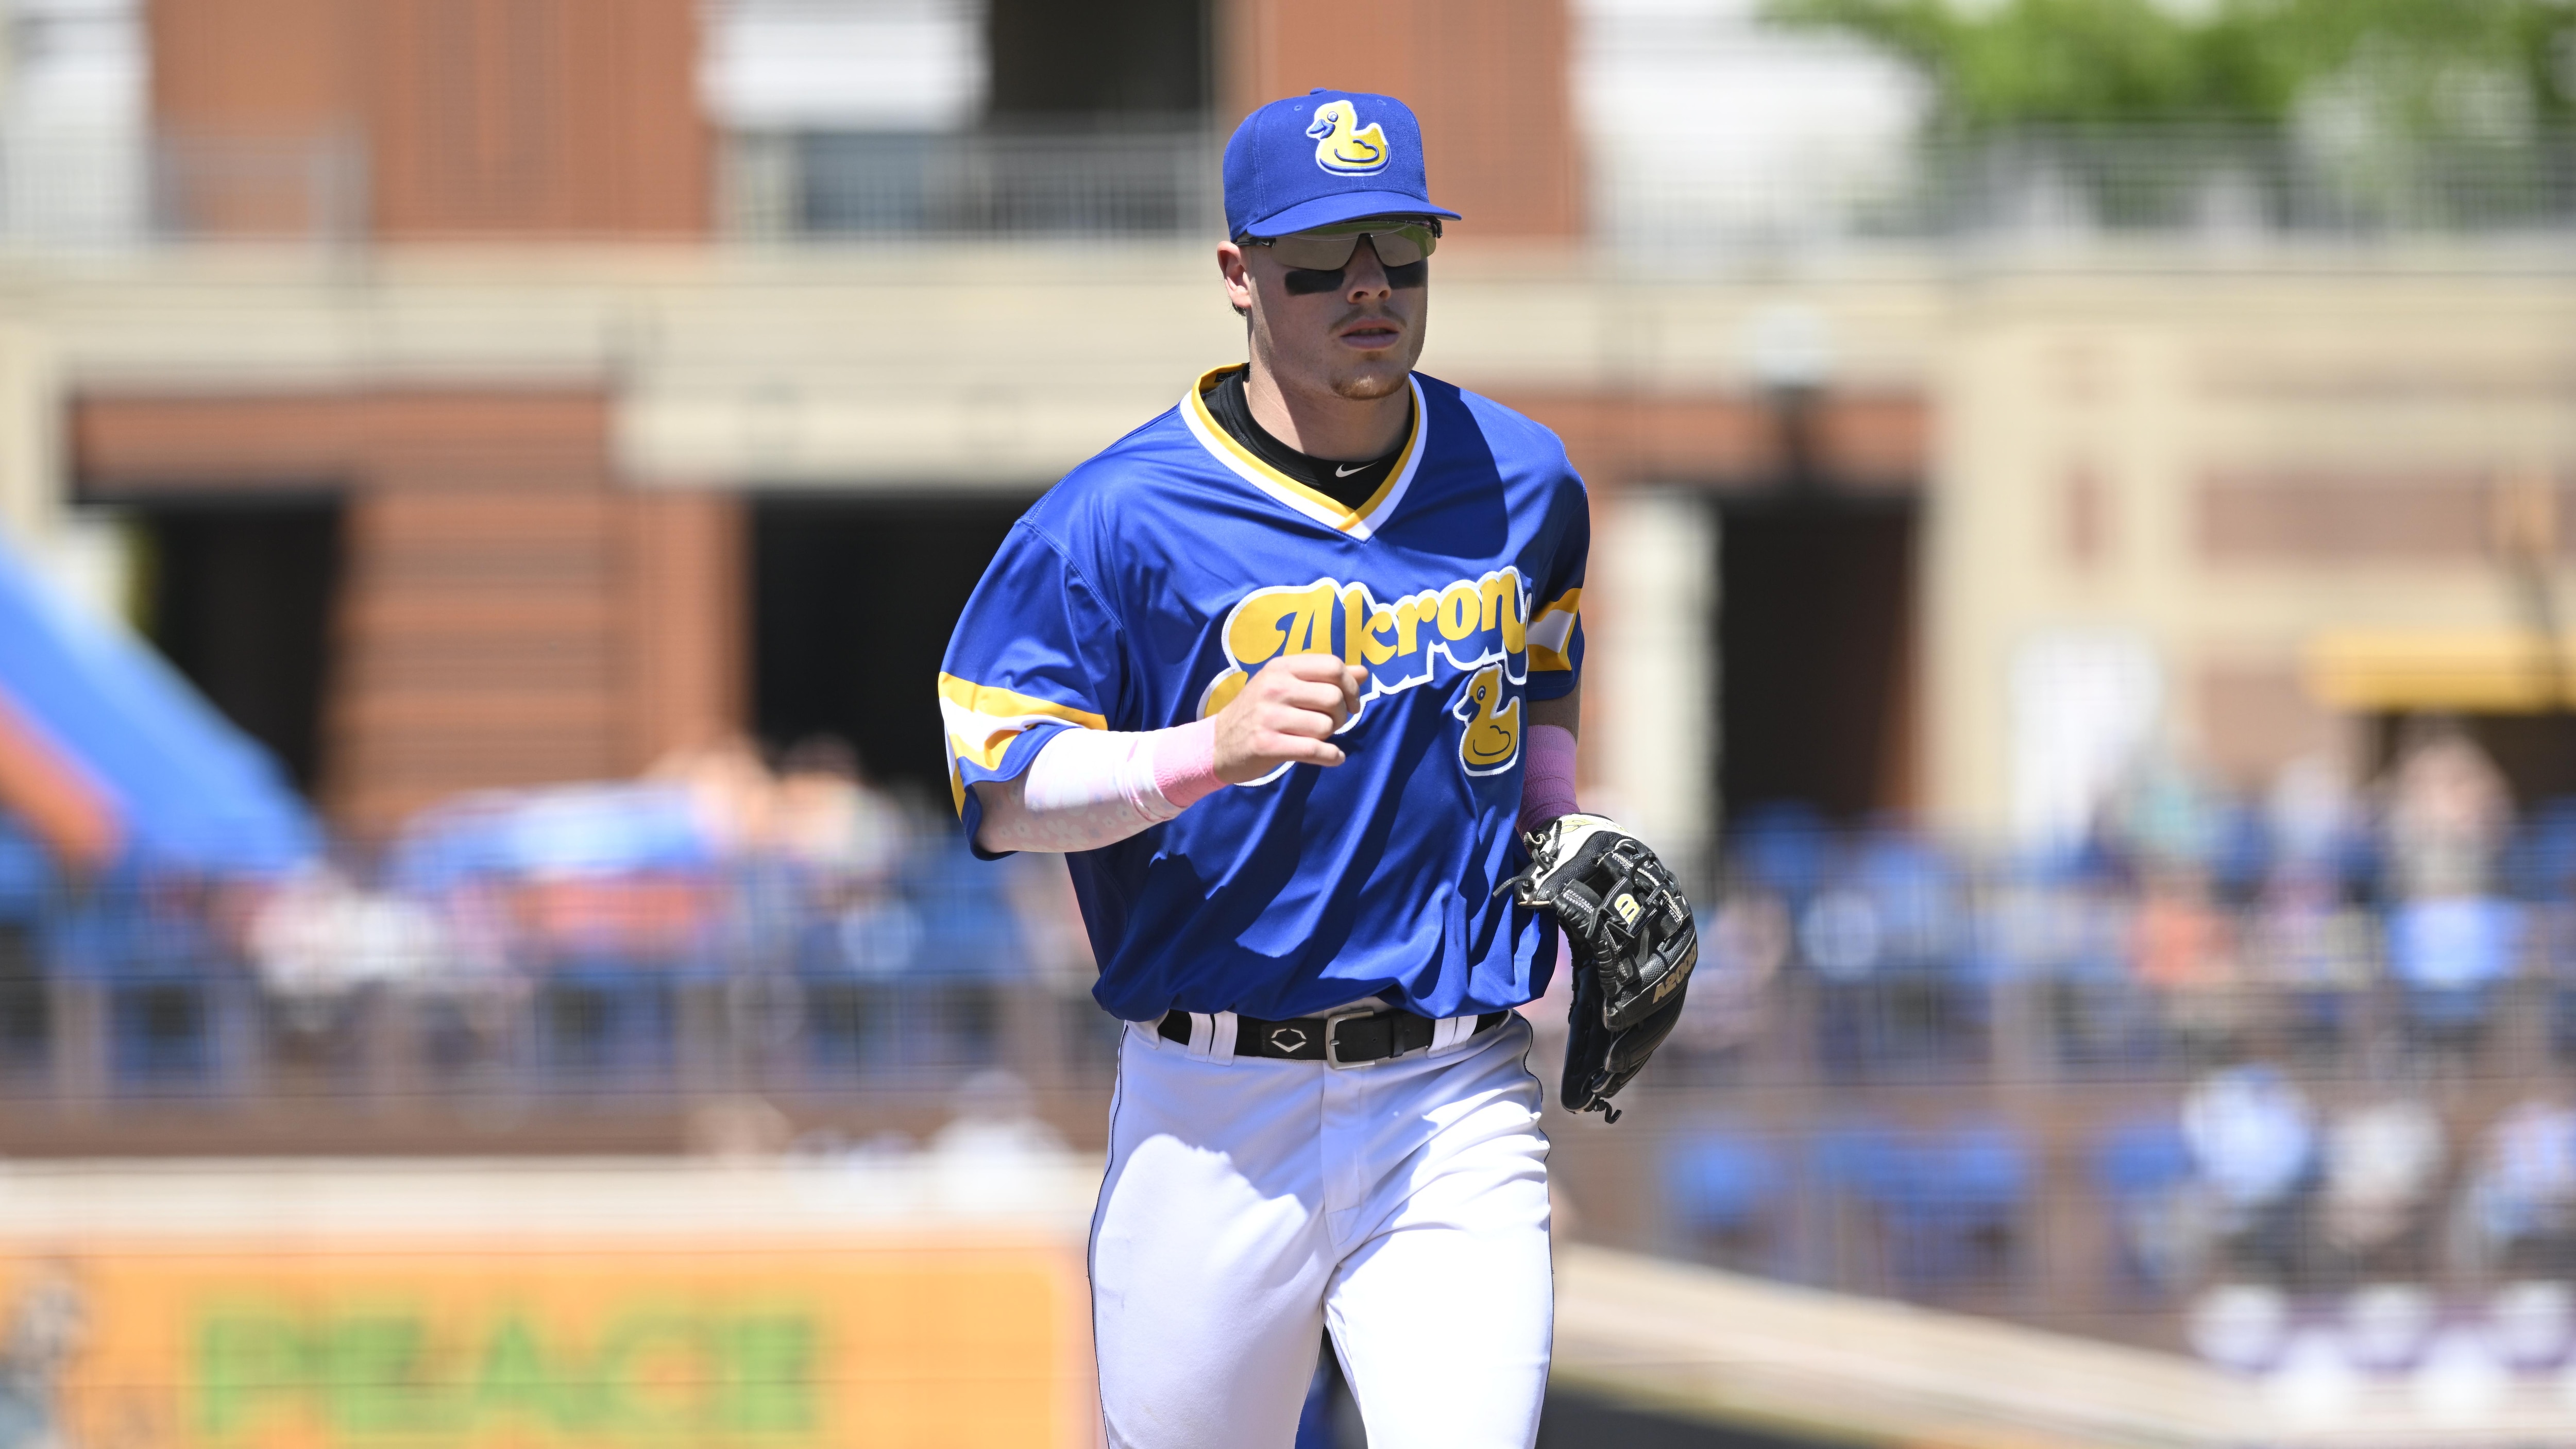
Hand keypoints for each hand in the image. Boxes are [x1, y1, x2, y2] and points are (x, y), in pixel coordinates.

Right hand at [1212, 654, 1366, 782]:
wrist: (1216, 743)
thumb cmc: (1258, 713)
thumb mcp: (1285, 685)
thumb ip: (1323, 677)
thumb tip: (1364, 672)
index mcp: (1281, 667)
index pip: (1332, 666)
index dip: (1351, 686)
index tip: (1352, 704)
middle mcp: (1275, 687)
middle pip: (1333, 697)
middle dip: (1341, 715)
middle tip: (1331, 724)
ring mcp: (1269, 716)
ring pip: (1326, 725)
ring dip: (1330, 737)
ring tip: (1317, 739)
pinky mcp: (1267, 744)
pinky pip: (1315, 749)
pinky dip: (1332, 756)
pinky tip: (1333, 757)